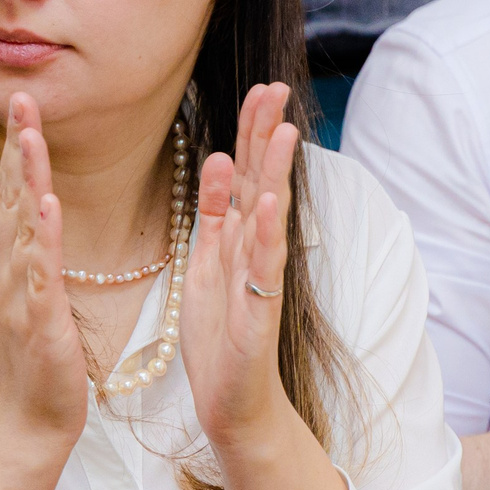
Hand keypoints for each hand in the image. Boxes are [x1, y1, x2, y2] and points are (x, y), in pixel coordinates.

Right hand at [0, 93, 92, 489]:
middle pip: (8, 196)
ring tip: (31, 135)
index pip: (9, 192)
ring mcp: (16, 295)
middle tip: (21, 94)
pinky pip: (38, 273)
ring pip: (18, 226)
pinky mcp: (36, 321)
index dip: (17, 145)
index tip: (23, 100)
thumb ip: (29, 248)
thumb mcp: (31, 291)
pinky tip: (46, 206)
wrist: (28, 423)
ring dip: (25, 177)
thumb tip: (32, 204)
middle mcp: (2, 271)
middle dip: (17, 144)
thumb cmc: (35, 359)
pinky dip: (40, 237)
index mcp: (5, 262)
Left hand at [176, 83, 303, 450]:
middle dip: (267, 135)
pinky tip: (268, 203)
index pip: (246, 173)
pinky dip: (266, 234)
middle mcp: (254, 250)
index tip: (260, 89)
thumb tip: (218, 160)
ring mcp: (261, 278)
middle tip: (276, 88)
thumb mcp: (206, 264)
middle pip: (263, 182)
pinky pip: (263, 266)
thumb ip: (214, 215)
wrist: (233, 401)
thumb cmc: (220, 336)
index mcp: (236, 237)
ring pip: (270, 217)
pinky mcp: (259, 310)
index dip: (251, 131)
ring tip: (282, 131)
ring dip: (276, 174)